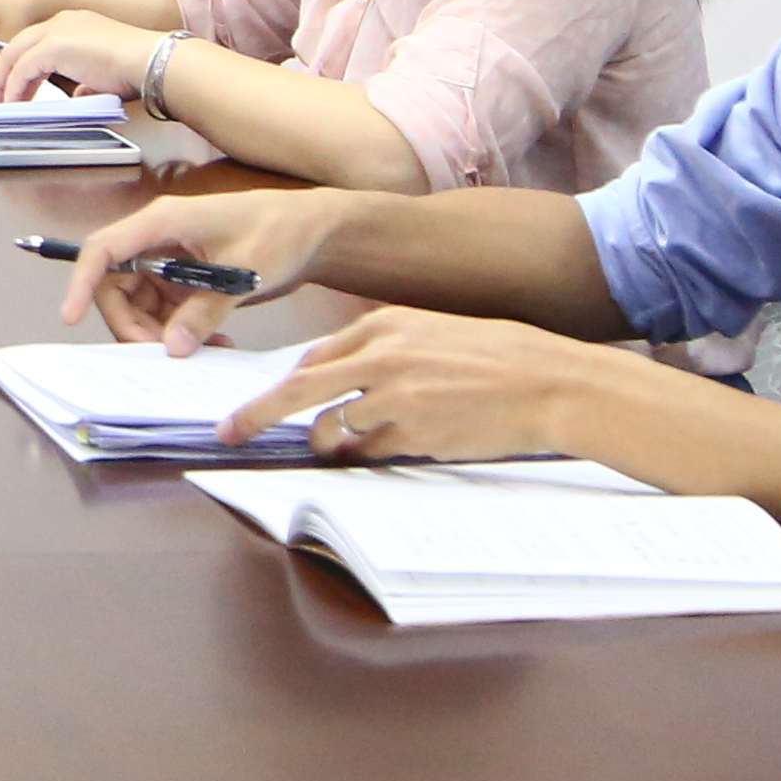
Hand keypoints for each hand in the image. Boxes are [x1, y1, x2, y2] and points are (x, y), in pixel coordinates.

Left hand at [0, 6, 166, 107]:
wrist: (154, 62)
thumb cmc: (139, 70)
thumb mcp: (105, 76)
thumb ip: (88, 81)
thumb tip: (80, 93)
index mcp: (75, 24)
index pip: (36, 42)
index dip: (21, 66)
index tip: (14, 88)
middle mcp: (63, 22)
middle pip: (17, 45)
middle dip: (3, 73)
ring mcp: (58, 30)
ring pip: (14, 54)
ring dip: (3, 81)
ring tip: (0, 104)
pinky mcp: (55, 45)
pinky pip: (23, 68)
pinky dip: (14, 86)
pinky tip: (14, 103)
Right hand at [59, 188, 347, 352]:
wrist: (314, 230)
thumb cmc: (280, 231)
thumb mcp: (245, 271)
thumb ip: (206, 310)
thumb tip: (172, 347)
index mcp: (162, 223)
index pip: (104, 250)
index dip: (80, 282)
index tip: (70, 317)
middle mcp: (158, 242)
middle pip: (116, 287)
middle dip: (131, 325)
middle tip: (164, 354)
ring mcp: (170, 263)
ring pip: (139, 307)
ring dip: (159, 336)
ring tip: (203, 353)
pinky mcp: (185, 281)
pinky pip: (165, 314)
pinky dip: (180, 335)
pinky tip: (213, 346)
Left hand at [222, 304, 609, 465]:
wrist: (549, 382)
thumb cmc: (498, 357)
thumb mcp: (432, 333)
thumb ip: (384, 350)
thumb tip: (337, 380)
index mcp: (385, 324)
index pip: (314, 358)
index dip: (283, 385)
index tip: (256, 403)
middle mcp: (382, 357)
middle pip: (299, 389)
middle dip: (258, 415)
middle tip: (230, 433)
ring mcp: (395, 397)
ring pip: (335, 428)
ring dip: (330, 444)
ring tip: (340, 450)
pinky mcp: (414, 433)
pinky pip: (373, 452)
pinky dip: (371, 456)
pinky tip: (397, 447)